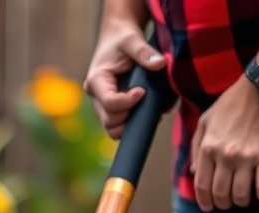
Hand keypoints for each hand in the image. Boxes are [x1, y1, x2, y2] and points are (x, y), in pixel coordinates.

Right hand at [84, 20, 165, 138]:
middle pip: (110, 121)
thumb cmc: (123, 37)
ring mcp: (103, 105)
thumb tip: (161, 64)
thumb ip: (144, 52)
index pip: (110, 103)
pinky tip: (146, 112)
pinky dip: (132, 124)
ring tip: (148, 111)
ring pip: (113, 128)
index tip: (143, 92)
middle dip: (129, 116)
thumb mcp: (132, 40)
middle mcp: (96, 97)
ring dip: (130, 124)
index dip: (127, 102)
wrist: (118, 37)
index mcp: (97, 81)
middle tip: (146, 102)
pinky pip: (119, 125)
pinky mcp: (112, 109)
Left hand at [189, 76, 258, 210]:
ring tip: (244, 198)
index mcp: (208, 147)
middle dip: (222, 203)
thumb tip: (193, 172)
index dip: (204, 201)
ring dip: (241, 201)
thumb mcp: (206, 119)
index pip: (202, 185)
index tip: (208, 207)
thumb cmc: (234, 102)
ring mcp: (247, 156)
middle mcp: (225, 155)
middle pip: (220, 193)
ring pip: (240, 194)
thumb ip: (197, 146)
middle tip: (228, 203)